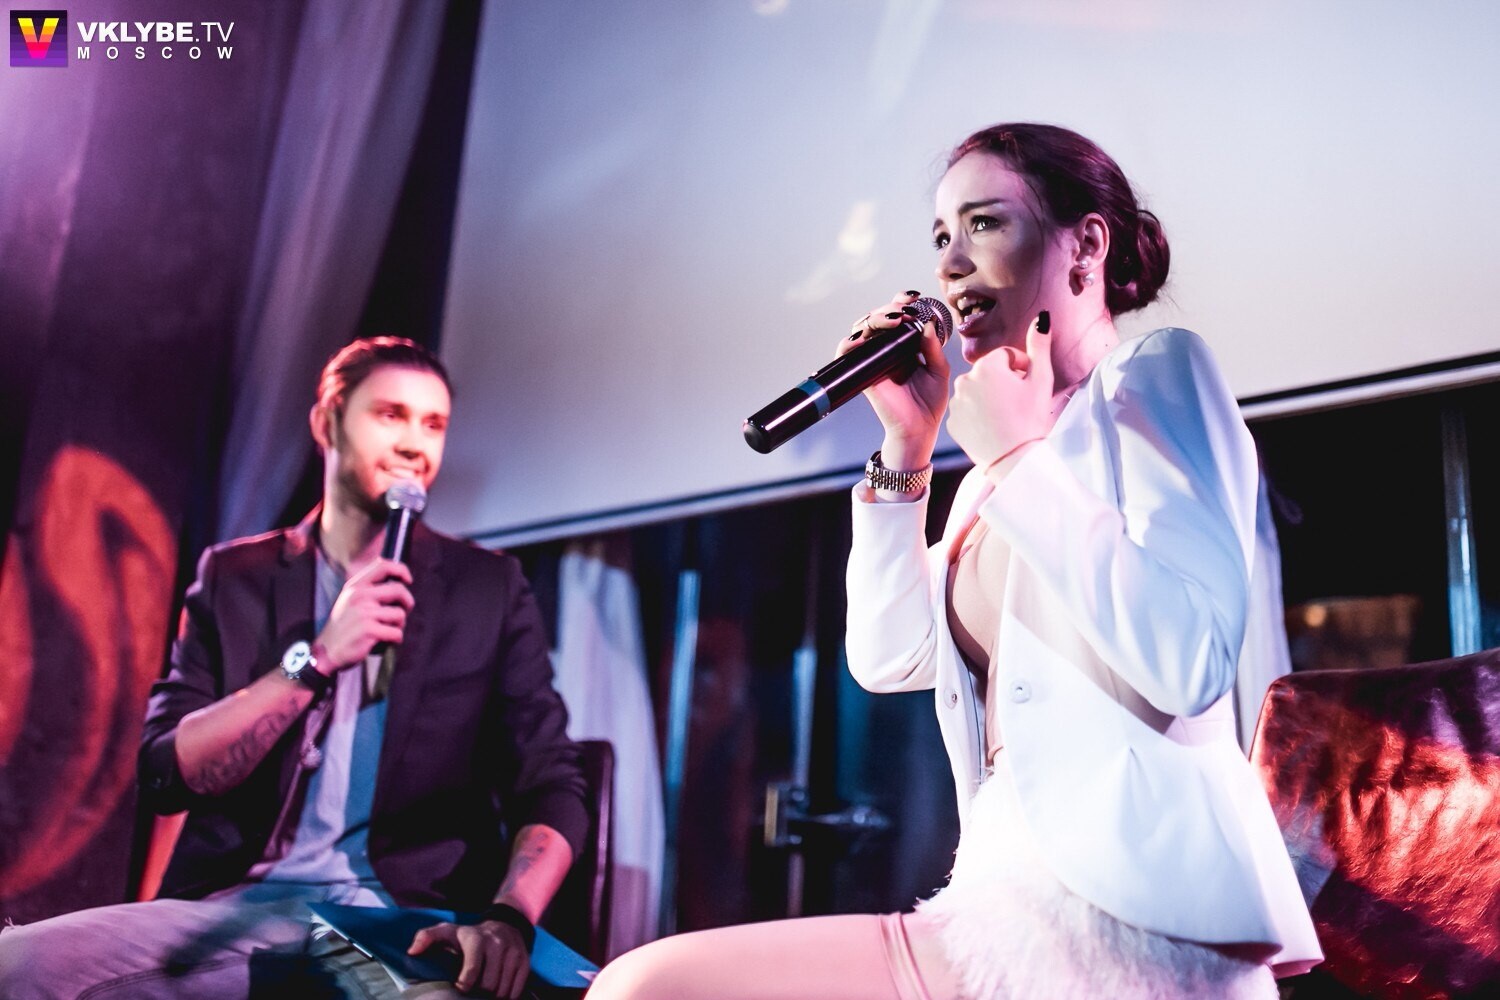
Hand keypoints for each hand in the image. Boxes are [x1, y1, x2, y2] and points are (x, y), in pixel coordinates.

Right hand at [314, 557, 412, 669]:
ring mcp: (364, 612)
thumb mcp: (350, 601)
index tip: (408, 580)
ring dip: (399, 625)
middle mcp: (359, 596)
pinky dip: (396, 639)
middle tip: (404, 612)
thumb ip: (368, 589)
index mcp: (355, 586)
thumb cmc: (344, 626)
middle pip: (399, 590)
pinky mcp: (369, 629)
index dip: (401, 570)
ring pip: (400, 614)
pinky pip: (397, 633)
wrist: (326, 651)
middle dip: (408, 603)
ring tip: (387, 630)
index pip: (383, 565)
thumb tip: (398, 580)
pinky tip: (385, 642)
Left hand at [408, 920, 529, 997]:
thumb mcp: (447, 932)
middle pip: (488, 985)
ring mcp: (512, 951)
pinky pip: (516, 989)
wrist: (504, 923)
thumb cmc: (468, 936)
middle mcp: (496, 943)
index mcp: (475, 939)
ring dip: (492, 996)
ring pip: (502, 990)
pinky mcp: (524, 960)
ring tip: (485, 988)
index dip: (465, 985)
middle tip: (474, 989)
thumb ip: (426, 938)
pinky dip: (506, 995)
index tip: (461, 987)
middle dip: (479, 992)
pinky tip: (499, 989)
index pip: (471, 972)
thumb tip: (412, 951)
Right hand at [837, 290, 950, 469]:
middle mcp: (885, 350)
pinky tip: (862, 338)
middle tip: (905, 312)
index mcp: (904, 346)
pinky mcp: (862, 374)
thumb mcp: (939, 370)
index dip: (900, 303)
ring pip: (861, 330)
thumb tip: (927, 324)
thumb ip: (933, 347)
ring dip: (874, 319)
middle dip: (889, 308)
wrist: (919, 428)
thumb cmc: (930, 402)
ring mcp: (872, 361)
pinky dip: (848, 343)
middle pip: (877, 318)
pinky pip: (846, 354)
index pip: (896, 317)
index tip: (913, 298)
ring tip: (893, 320)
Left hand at [947, 312, 1054, 472]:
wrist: (1016, 459)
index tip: (1028, 384)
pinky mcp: (952, 422)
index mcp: (987, 366)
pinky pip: (966, 411)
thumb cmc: (1032, 418)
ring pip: (976, 391)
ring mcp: (956, 402)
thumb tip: (1041, 318)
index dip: (1021, 368)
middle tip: (1018, 401)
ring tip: (1005, 415)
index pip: (1005, 356)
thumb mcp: (1041, 379)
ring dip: (989, 397)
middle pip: (989, 372)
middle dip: (1003, 381)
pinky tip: (992, 426)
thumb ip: (1039, 345)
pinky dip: (977, 415)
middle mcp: (965, 380)